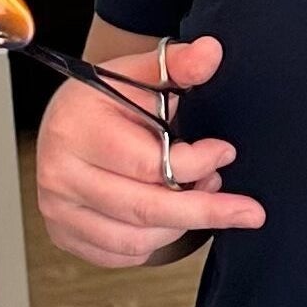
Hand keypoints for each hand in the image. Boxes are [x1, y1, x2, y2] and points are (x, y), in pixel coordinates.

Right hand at [30, 35, 264, 266]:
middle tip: (247, 210)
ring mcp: (58, 210)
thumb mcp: (140, 72)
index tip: (225, 151)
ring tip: (202, 194)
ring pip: (136, 240)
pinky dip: (156, 241)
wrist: (67, 122)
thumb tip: (212, 52)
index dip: (195, 162)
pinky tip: (173, 215)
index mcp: (77, 128)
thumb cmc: (106, 98)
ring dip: (182, 225)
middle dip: (204, 210)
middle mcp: (60, 174)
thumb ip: (179, 63)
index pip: (145, 163)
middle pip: (144, 210)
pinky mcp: (64, 235)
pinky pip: (121, 255)